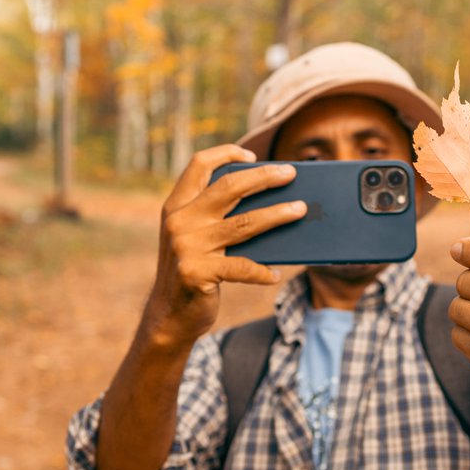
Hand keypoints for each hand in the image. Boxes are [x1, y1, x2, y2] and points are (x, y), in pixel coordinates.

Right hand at [143, 145, 306, 346]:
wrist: (168, 316)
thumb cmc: (192, 272)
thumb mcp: (195, 238)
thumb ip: (216, 217)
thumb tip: (269, 200)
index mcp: (176, 206)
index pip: (199, 164)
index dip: (226, 153)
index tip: (252, 155)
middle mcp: (179, 221)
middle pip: (230, 187)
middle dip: (264, 177)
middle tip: (291, 174)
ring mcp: (187, 246)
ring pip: (245, 223)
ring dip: (278, 215)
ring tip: (301, 211)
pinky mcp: (197, 273)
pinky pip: (242, 267)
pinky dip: (263, 272)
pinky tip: (276, 274)